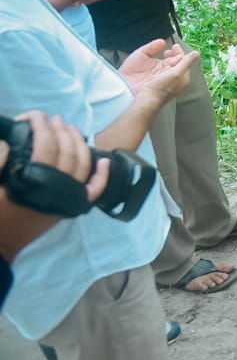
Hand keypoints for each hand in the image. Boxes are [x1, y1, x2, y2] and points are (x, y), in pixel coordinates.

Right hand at [0, 113, 111, 259]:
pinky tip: (103, 161)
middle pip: (67, 151)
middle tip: (53, 119)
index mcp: (32, 180)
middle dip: (61, 130)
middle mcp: (55, 188)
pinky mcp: (70, 208)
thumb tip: (6, 143)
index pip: (45, 145)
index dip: (40, 126)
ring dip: (79, 143)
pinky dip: (101, 175)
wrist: (1, 244)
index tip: (34, 116)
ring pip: (82, 164)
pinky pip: (93, 190)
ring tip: (71, 128)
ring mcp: (66, 198)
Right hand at [117, 39, 200, 103]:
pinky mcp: (160, 85)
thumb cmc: (161, 88)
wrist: (146, 101)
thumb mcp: (176, 73)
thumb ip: (186, 62)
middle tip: (168, 51)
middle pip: (178, 64)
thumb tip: (196, 53)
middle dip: (174, 56)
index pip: (185, 61)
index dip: (180, 52)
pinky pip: (163, 72)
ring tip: (163, 55)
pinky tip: (157, 65)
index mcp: (184, 78)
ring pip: (171, 68)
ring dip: (168, 60)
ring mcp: (170, 83)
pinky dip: (162, 66)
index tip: (175, 46)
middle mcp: (179, 81)